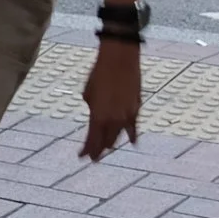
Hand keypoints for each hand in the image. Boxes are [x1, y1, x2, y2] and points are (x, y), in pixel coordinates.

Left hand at [80, 41, 141, 160]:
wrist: (120, 60)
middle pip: (105, 142)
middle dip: (98, 150)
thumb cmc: (99, 74)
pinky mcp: (136, 109)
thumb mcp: (88, 93)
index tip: (82, 157)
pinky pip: (134, 127)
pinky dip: (132, 135)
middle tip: (92, 157)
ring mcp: (126, 116)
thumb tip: (96, 115)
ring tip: (106, 149)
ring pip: (118, 136)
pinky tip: (133, 142)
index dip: (87, 150)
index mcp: (98, 116)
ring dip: (111, 143)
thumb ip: (92, 109)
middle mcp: (113, 120)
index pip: (92, 140)